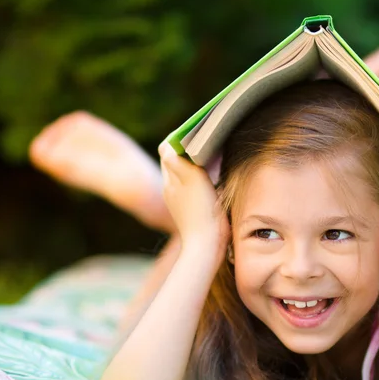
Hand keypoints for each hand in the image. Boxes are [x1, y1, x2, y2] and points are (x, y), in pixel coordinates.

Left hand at [159, 143, 229, 267]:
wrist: (207, 246)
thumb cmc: (202, 212)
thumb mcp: (193, 180)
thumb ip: (180, 161)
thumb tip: (170, 147)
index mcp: (169, 181)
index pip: (167, 150)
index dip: (179, 139)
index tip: (196, 133)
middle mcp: (171, 190)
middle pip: (174, 161)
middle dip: (185, 150)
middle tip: (204, 142)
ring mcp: (180, 202)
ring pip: (183, 175)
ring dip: (193, 165)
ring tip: (209, 158)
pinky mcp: (190, 211)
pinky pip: (191, 187)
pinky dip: (198, 178)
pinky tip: (211, 180)